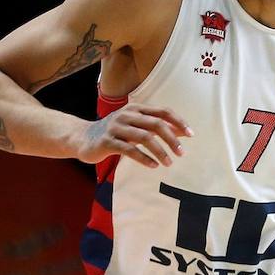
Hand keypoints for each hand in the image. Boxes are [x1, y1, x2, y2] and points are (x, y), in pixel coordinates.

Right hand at [77, 105, 191, 168]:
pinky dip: (144, 158)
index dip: (178, 122)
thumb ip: (156, 127)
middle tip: (182, 153)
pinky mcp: (108, 142)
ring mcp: (116, 127)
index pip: (162, 111)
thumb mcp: (136, 127)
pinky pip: (130, 150)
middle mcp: (127, 115)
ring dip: (160, 151)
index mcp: (136, 109)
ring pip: (144, 137)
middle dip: (172, 139)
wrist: (83, 138)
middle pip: (156, 124)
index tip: (191, 134)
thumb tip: (182, 132)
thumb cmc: (114, 134)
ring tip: (169, 163)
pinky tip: (153, 165)